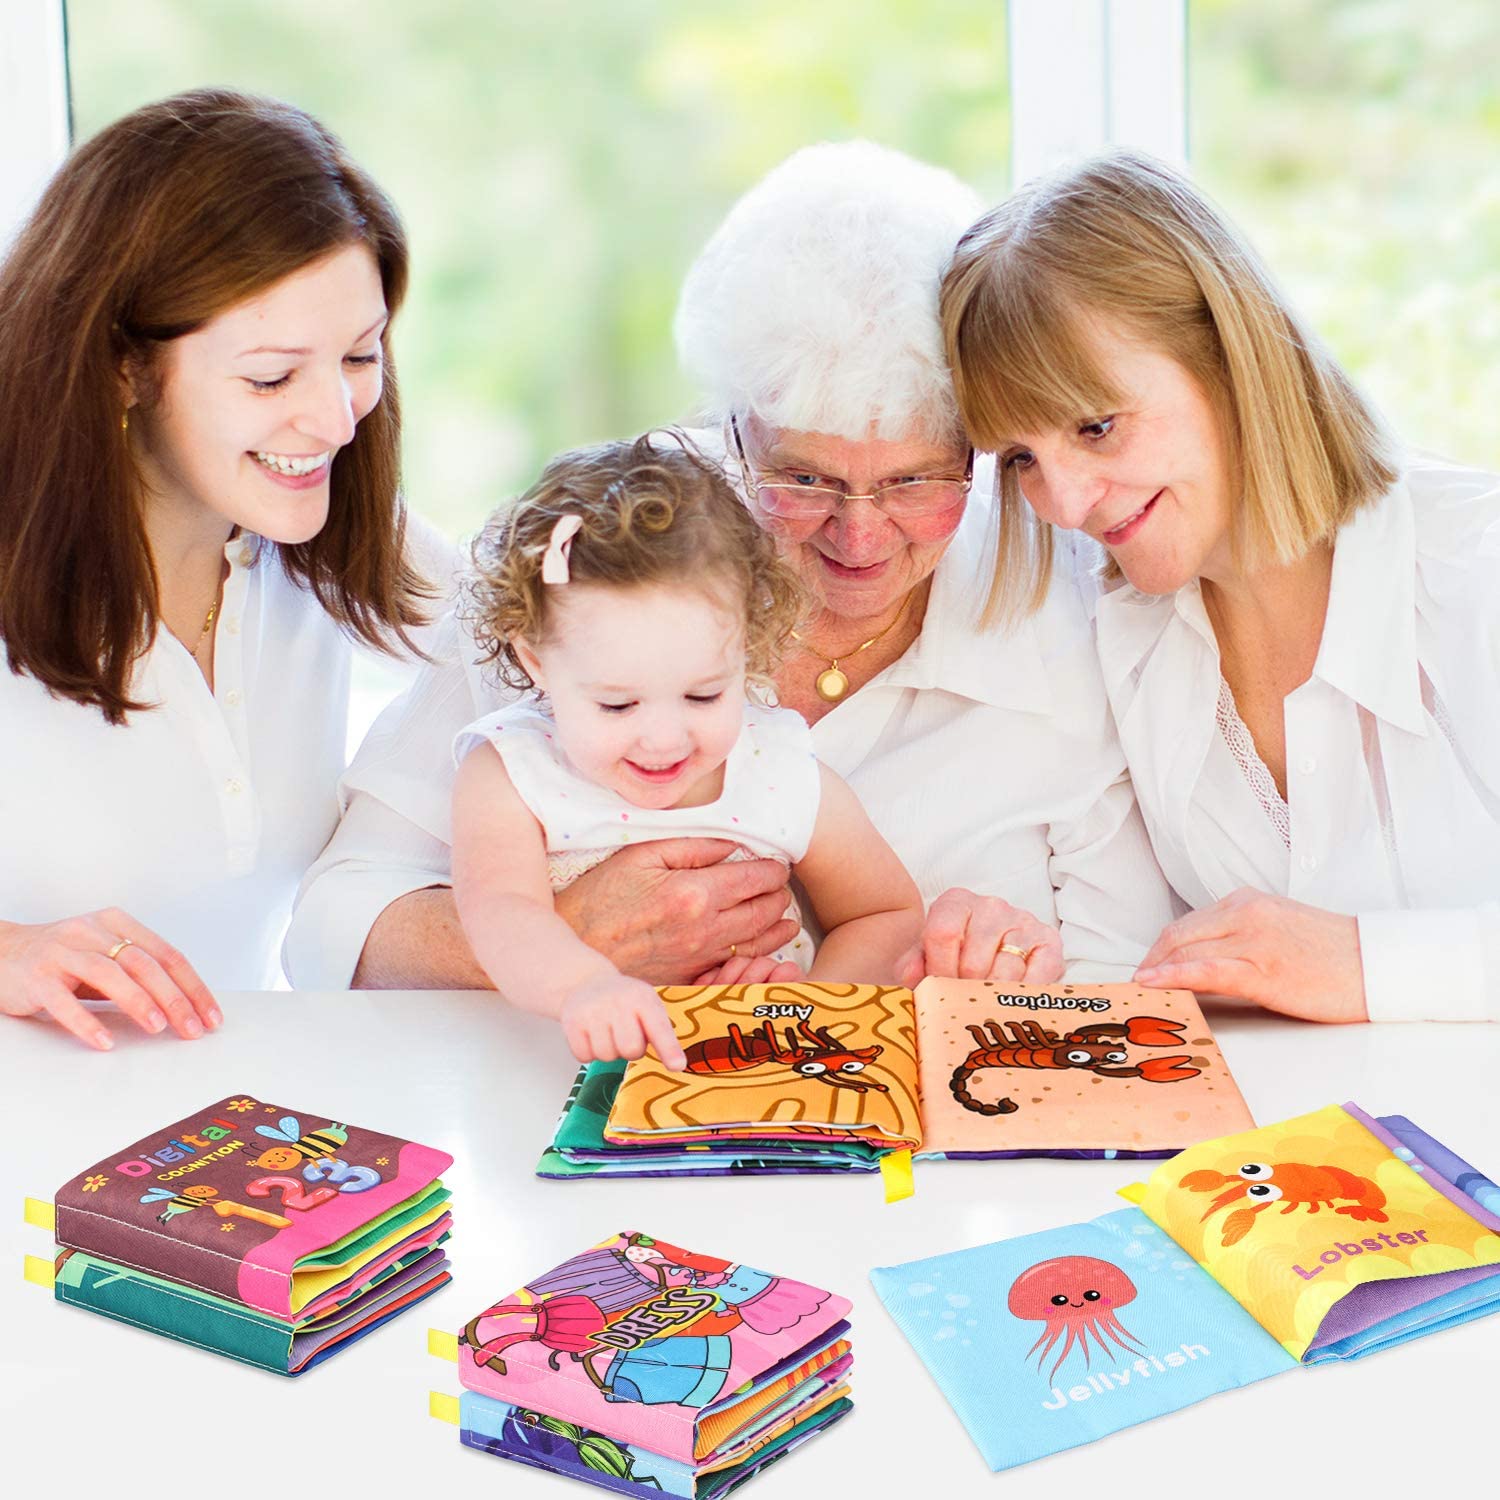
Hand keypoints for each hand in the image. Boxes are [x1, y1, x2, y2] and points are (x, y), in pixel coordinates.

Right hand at [0, 909, 221, 1050]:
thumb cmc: (63, 958)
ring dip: (139, 1002)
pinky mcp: (36, 977)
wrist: (1, 954)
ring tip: (158, 1027)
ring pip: (109, 974)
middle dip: (174, 998)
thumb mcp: (107, 956)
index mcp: (117, 924)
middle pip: (144, 963)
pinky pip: (64, 1001)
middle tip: (192, 1028)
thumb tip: (186, 1005)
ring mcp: (62, 952)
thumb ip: (140, 972)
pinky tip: (105, 1041)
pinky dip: (87, 1022)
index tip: (210, 1016)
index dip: (193, 986)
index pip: (167, 954)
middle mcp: (91, 932)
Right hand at [556, 838, 796, 983]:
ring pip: (757, 945)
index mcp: (695, 894)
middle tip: (781, 887)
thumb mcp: (642, 855)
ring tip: (784, 918)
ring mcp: (699, 959)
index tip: (777, 864)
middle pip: (764, 913)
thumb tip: (732, 843)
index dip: (774, 870)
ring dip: (777, 930)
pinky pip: (736, 970)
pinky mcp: (690, 978)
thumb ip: (692, 846)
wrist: (573, 945)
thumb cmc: (601, 896)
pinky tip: (763, 950)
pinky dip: (757, 959)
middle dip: (779, 897)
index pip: (756, 879)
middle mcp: (704, 930)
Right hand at [560, 972, 687, 1069]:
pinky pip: (584, 1057)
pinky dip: (588, 1052)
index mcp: (642, 998)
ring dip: (609, 1052)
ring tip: (607, 1032)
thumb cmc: (624, 1001)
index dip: (669, 1049)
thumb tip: (677, 1065)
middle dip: (631, 1051)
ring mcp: (593, 1011)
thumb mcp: (647, 1004)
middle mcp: (618, 1002)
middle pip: (631, 1050)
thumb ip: (661, 1031)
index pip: (659, 1028)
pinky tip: (590, 1034)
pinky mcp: (571, 1023)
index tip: (677, 1066)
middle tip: (626, 1035)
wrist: (584, 982)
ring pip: (606, 1056)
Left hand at [894, 888, 1064, 987]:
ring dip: (991, 995)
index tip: (939, 986)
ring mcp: (1023, 921)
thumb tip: (911, 975)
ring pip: (1005, 973)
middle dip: (964, 989)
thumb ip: (913, 963)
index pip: (943, 934)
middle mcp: (991, 906)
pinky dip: (1023, 995)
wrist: (995, 949)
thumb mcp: (927, 954)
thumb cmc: (955, 953)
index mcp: (956, 902)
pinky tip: (1011, 1000)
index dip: (938, 969)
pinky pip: (1038, 976)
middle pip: (973, 961)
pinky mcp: (1049, 942)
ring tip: (984, 1000)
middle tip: (962, 999)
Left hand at [1133, 888, 1366, 1023]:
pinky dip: (1172, 977)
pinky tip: (1152, 985)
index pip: (1189, 923)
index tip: (1147, 968)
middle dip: (1151, 961)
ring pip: (1186, 952)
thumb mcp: (1279, 931)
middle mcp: (1245, 913)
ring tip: (1136, 990)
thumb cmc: (1333, 955)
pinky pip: (1205, 971)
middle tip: (1136, 984)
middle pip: (1179, 936)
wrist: (1379, 964)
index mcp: (1248, 901)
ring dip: (1155, 971)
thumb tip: (1203, 962)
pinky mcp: (1263, 969)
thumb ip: (1241, 937)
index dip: (1161, 949)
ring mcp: (1253, 939)